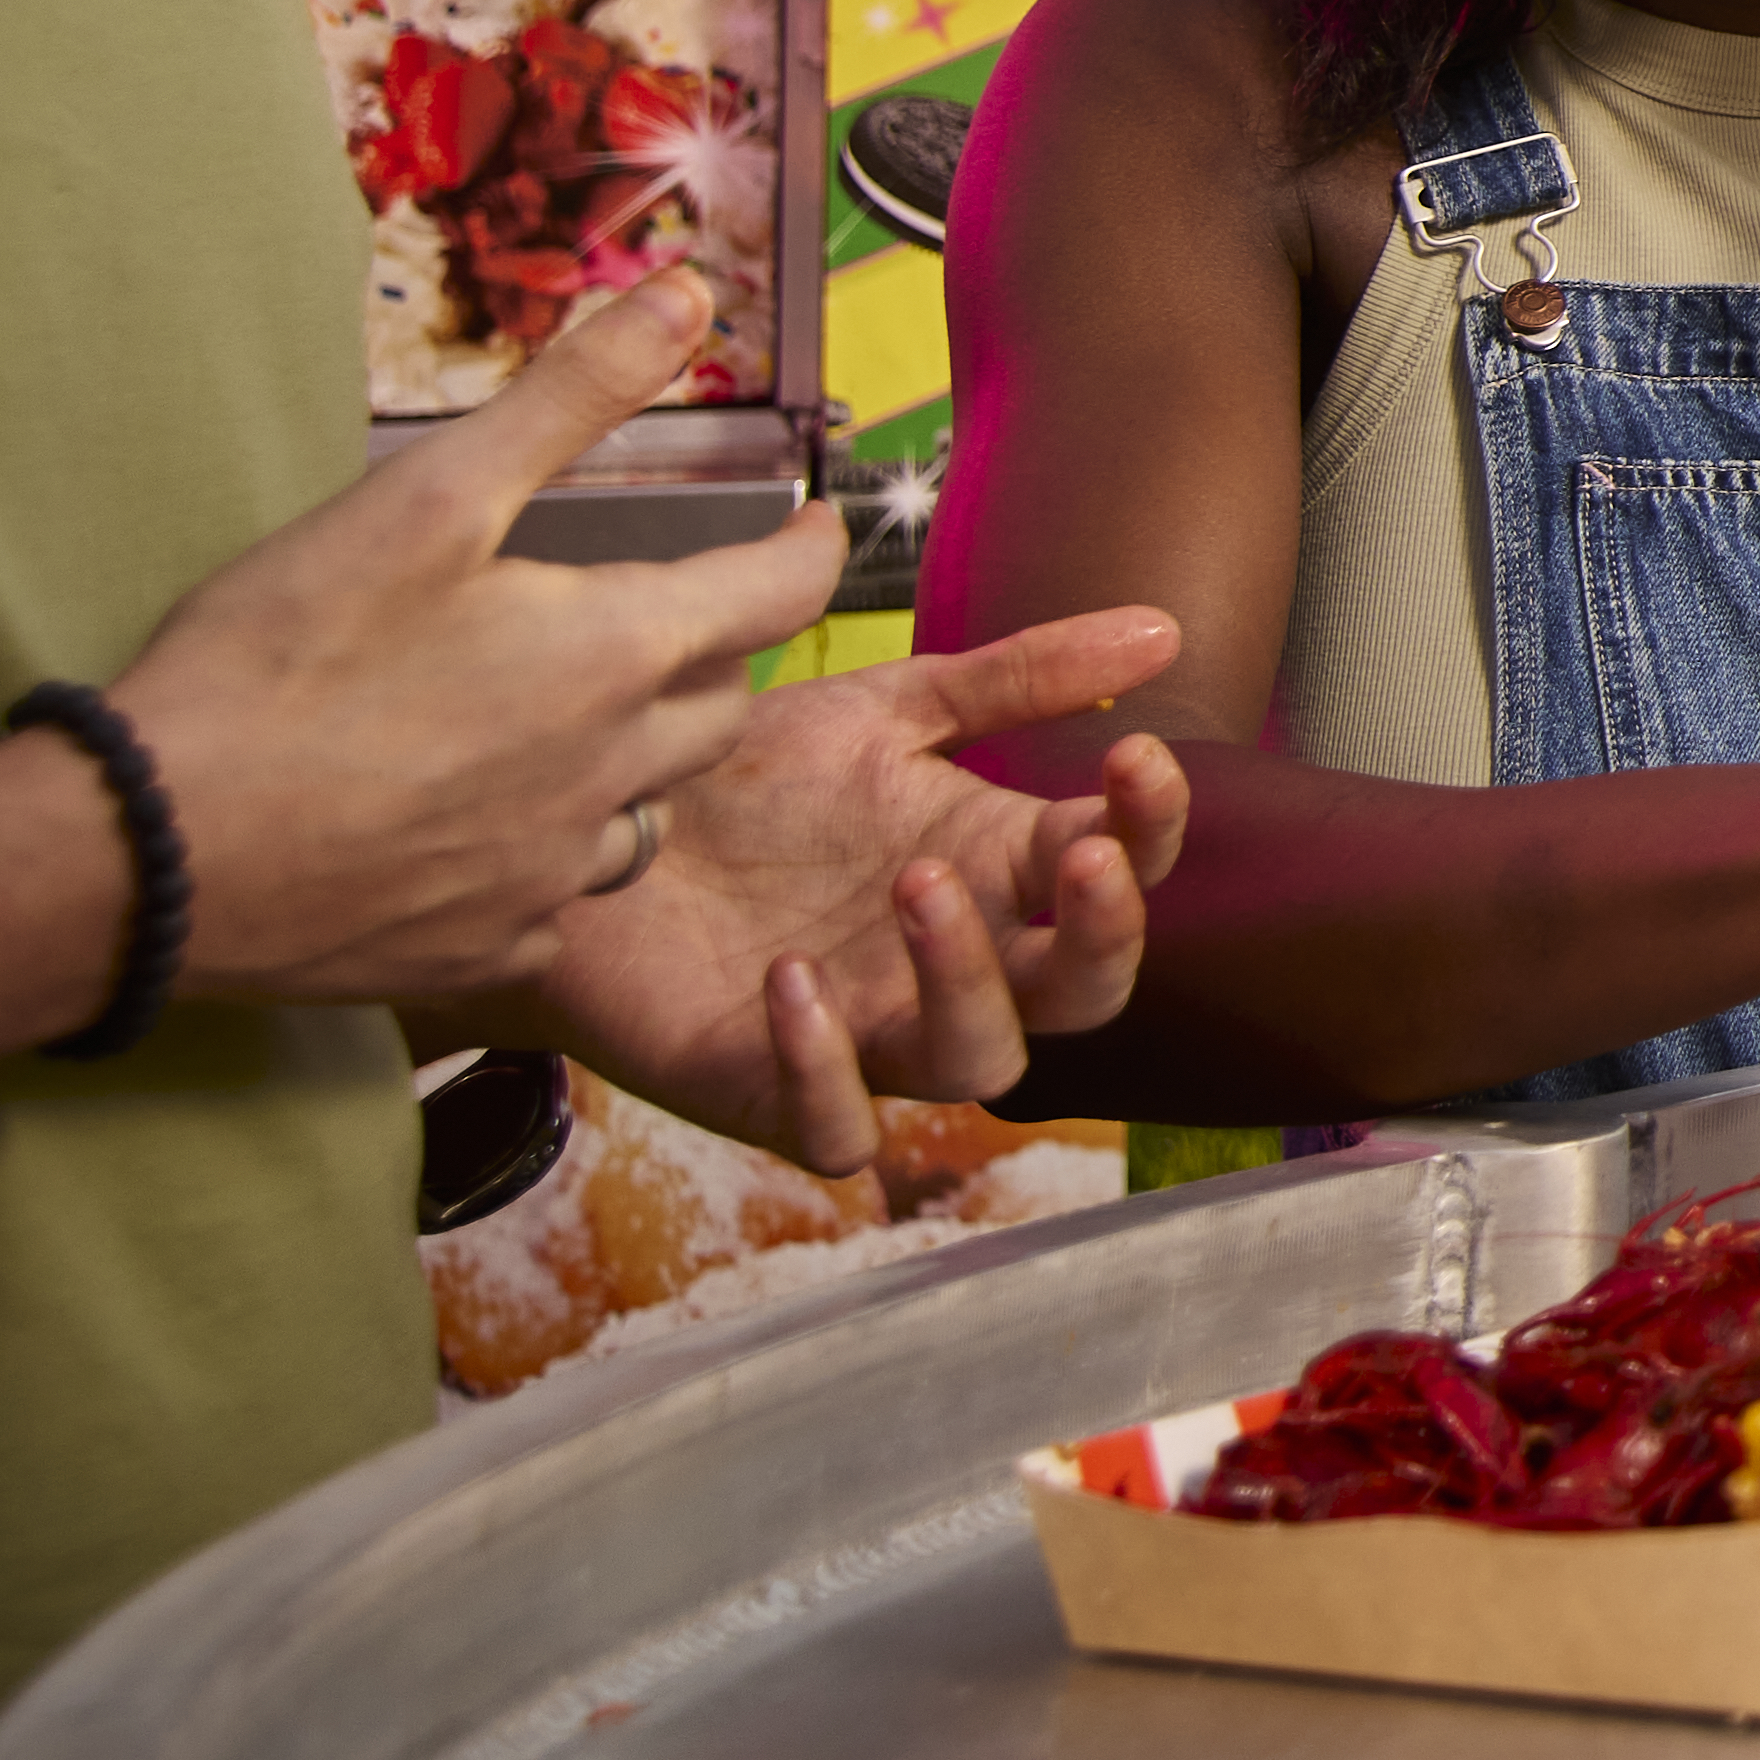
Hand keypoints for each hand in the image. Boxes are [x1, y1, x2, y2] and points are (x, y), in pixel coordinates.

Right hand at [117, 280, 860, 1014]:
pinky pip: (557, 903)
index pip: (780, 595)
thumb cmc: (280, 662)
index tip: (811, 525)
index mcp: (615, 657)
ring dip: (638, 765)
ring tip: (587, 728)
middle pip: (722, 708)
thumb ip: (572, 395)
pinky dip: (545, 858)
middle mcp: (611, 774)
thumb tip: (687, 294)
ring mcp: (550, 877)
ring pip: (648, 812)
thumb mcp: (430, 497)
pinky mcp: (482, 950)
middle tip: (685, 620)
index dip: (808, 550)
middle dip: (720, 656)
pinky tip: (489, 833)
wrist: (151, 852)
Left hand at [523, 620, 1192, 1170]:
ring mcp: (872, 1034)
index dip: (1150, 825)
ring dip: (970, 983)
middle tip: (1077, 856)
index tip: (1134, 754)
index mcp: (995, 867)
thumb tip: (1164, 631)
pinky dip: (827, 1067)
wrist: (595, 827)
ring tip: (917, 885)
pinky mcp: (772, 1089)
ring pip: (980, 1065)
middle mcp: (953, 962)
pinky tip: (791, 978)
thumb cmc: (747, 779)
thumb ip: (1018, 677)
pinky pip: (837, 1129)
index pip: (1121, 867)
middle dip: (1104, 934)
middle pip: (1086, 994)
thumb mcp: (886, 709)